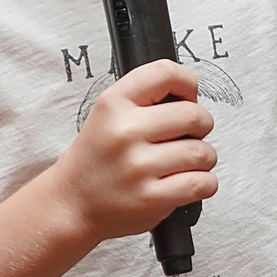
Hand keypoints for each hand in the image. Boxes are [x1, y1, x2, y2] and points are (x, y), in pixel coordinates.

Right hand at [51, 59, 217, 242]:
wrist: (71, 203)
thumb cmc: (96, 160)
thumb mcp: (107, 115)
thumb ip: (144, 100)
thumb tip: (189, 96)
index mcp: (114, 104)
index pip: (166, 73)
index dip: (187, 83)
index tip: (188, 96)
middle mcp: (126, 132)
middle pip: (194, 115)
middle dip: (201, 126)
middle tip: (190, 136)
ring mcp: (139, 166)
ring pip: (203, 152)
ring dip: (204, 159)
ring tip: (186, 163)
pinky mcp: (152, 198)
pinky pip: (202, 183)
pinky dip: (205, 183)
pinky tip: (190, 182)